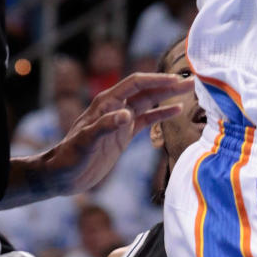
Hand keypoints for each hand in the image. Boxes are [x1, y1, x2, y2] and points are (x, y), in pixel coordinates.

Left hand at [37, 70, 193, 193]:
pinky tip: (177, 111)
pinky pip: (146, 119)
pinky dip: (161, 114)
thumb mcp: (86, 142)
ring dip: (168, 96)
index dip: (156, 80)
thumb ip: (105, 126)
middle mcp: (115, 107)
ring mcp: (121, 120)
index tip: (176, 80)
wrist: (63, 175)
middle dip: (168, 85)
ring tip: (190, 91)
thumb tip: (126, 114)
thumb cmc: (70, 157)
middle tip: (193, 82)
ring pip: (149, 102)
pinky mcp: (124, 134)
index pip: (136, 84)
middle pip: (146, 90)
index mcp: (106, 102)